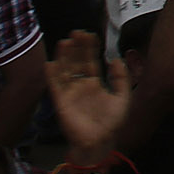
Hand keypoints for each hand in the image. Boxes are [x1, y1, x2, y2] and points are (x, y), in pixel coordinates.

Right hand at [48, 32, 135, 154]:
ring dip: (64, 56)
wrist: (101, 141)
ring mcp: (70, 93)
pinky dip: (51, 74)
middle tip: (77, 32)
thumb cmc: (111, 122)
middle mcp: (80, 86)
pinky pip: (55, 86)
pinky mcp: (61, 102)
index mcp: (94, 84)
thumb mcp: (122, 97)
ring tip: (65, 41)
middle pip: (76, 62)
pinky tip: (51, 62)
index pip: (90, 61)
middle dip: (76, 47)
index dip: (89, 48)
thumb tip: (115, 59)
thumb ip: (120, 78)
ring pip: (65, 70)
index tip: (89, 34)